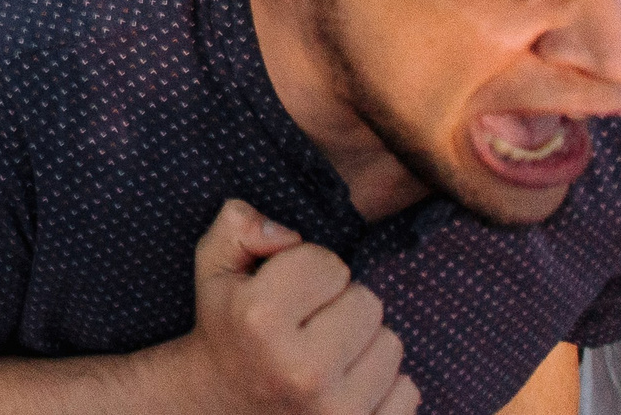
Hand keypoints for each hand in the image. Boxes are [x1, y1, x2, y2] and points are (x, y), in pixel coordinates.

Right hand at [170, 199, 416, 414]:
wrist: (220, 406)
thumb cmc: (227, 329)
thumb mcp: (213, 267)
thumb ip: (239, 226)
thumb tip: (289, 235)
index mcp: (260, 319)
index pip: (329, 263)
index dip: (308, 268)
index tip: (288, 291)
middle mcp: (302, 369)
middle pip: (367, 301)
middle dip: (341, 304)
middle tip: (308, 324)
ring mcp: (337, 411)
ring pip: (391, 344)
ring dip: (363, 343)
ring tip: (325, 355)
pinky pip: (408, 389)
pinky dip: (381, 384)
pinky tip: (343, 386)